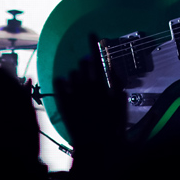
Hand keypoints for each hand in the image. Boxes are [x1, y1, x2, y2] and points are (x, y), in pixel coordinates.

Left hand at [53, 34, 126, 154]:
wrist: (94, 147)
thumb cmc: (111, 126)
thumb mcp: (120, 104)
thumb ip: (116, 83)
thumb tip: (112, 66)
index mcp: (100, 83)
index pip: (96, 57)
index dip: (93, 43)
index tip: (91, 32)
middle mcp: (84, 85)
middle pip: (82, 64)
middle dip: (86, 66)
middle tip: (91, 75)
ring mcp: (72, 93)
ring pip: (71, 73)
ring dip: (77, 77)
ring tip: (82, 90)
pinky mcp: (62, 102)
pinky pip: (59, 84)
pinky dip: (63, 84)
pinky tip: (68, 89)